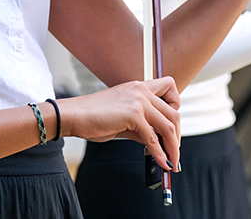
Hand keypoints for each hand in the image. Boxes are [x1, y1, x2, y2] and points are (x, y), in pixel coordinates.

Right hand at [60, 77, 180, 170]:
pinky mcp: (133, 115)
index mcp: (139, 87)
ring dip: (173, 147)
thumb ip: (141, 126)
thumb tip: (157, 142)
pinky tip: (162, 163)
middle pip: (174, 113)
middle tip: (174, 152)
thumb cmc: (93, 117)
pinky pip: (153, 138)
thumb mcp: (123, 118)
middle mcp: (141, 90)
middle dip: (177, 136)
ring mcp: (138, 101)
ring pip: (169, 126)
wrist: (73, 115)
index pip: (170, 87)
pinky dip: (160, 154)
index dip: (176, 105)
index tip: (173, 125)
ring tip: (172, 162)